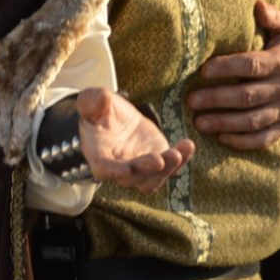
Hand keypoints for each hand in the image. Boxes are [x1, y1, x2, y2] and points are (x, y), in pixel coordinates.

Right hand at [74, 86, 194, 190]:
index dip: (115, 171)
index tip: (127, 169)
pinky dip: (181, 159)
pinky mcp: (158, 163)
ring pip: (153, 179)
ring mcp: (140, 170)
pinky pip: (171, 168)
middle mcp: (119, 169)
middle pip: (133, 177)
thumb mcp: (92, 101)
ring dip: (167, 170)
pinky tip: (188, 145)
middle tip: (160, 159)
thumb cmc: (100, 112)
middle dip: (147, 169)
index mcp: (99, 155)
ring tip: (179, 152)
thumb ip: (92, 101)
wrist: (117, 120)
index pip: (104, 169)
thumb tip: (99, 99)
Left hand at [183, 0, 279, 151]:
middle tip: (191, 101)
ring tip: (199, 122)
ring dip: (224, 123)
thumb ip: (274, 16)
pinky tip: (222, 138)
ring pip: (253, 121)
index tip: (203, 70)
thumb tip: (257, 4)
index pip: (252, 66)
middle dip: (217, 99)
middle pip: (247, 97)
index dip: (227, 68)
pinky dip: (243, 141)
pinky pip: (264, 138)